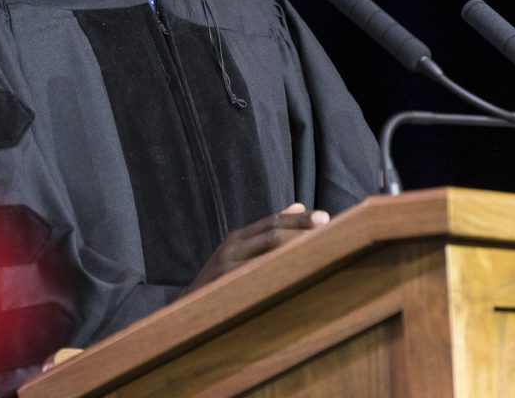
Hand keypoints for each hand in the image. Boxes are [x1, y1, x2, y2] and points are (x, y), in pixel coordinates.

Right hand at [186, 203, 329, 291]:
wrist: (185, 308)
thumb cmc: (221, 278)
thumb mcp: (239, 250)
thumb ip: (267, 231)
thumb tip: (299, 206)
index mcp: (237, 238)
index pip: (272, 223)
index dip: (298, 220)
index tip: (325, 217)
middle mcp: (232, 249)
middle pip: (272, 236)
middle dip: (301, 232)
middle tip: (329, 230)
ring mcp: (229, 269)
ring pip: (268, 258)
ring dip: (295, 254)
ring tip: (322, 253)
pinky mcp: (228, 290)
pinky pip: (259, 283)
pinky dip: (280, 280)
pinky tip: (300, 283)